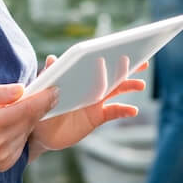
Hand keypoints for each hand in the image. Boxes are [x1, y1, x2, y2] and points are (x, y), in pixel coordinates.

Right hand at [0, 83, 57, 172]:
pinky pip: (21, 144)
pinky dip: (20, 134)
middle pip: (31, 120)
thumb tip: (22, 89)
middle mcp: (1, 142)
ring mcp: (4, 156)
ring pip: (27, 132)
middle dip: (40, 107)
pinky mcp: (5, 164)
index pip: (27, 109)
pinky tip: (10, 128)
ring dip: (29, 121)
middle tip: (48, 93)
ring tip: (20, 111)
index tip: (55, 89)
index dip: (44, 98)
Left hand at [29, 57, 146, 153]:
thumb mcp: (41, 90)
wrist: (40, 132)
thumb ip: (49, 75)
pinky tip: (133, 110)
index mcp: (79, 76)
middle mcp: (89, 86)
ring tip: (140, 85)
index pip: (96, 63)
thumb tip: (52, 59)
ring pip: (116, 90)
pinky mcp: (97, 116)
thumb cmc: (39, 106)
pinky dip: (124, 110)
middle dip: (127, 67)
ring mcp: (95, 101)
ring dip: (129, 86)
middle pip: (111, 74)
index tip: (122, 50)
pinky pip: (114, 112)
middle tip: (143, 62)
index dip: (109, 56)